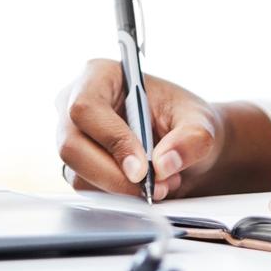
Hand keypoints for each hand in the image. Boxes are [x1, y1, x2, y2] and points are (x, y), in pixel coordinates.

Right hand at [55, 60, 232, 199]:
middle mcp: (74, 103)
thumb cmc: (184, 118)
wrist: (182, 141)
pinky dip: (118, 195)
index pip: (86, 108)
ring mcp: (70, 136)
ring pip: (77, 174)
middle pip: (72, 146)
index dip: (112, 140)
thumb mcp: (200, 122)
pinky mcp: (76, 165)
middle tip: (151, 187)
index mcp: (100, 75)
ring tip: (160, 181)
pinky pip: (87, 189)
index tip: (143, 168)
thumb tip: (164, 164)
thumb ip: (191, 139)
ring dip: (121, 188)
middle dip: (114, 175)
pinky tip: (144, 185)